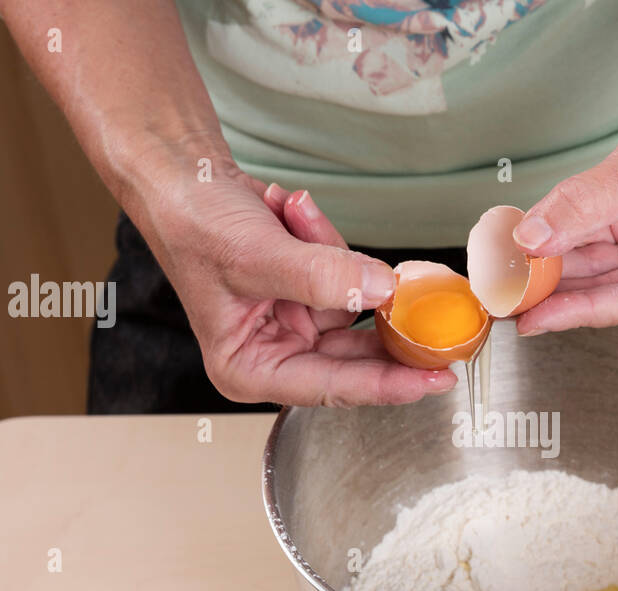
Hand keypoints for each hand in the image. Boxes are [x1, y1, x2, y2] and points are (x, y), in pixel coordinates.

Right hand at [132, 157, 457, 405]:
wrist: (181, 176)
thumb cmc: (193, 223)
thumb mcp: (256, 255)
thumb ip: (321, 276)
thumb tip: (383, 290)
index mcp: (250, 369)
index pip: (333, 387)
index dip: (388, 384)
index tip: (437, 380)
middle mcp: (276, 354)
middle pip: (355, 355)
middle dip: (380, 317)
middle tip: (436, 314)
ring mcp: (297, 322)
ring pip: (356, 303)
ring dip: (334, 254)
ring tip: (291, 215)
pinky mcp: (311, 292)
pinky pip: (348, 273)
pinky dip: (329, 239)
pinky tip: (291, 212)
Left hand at [510, 71, 617, 335]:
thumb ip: (586, 207)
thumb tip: (534, 239)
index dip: (583, 310)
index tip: (536, 318)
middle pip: (614, 294)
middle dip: (561, 292)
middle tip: (511, 298)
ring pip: (596, 273)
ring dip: (553, 271)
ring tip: (508, 276)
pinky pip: (590, 245)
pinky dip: (558, 244)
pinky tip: (525, 247)